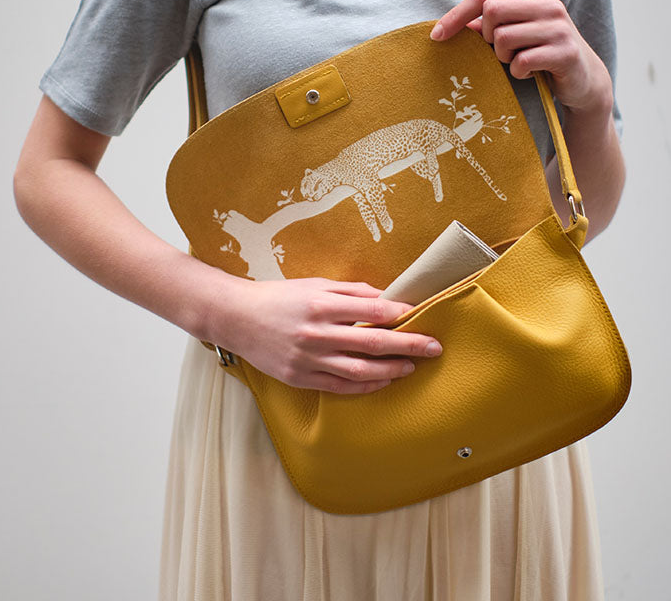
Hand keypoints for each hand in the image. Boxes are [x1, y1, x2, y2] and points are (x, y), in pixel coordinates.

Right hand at [203, 276, 442, 393]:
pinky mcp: (300, 378)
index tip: (420, 316)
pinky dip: (365, 385)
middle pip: (373, 343)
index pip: (373, 310)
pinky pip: (340, 386)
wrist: (236, 317)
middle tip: (434, 348)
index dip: (400, 315)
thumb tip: (386, 298)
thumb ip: (351, 291)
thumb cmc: (279, 296)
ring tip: (411, 367)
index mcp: (322, 305)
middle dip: (409, 345)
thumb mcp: (315, 284)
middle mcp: (317, 333)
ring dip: (391, 370)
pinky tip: (382, 381)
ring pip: (360, 370)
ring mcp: (308, 359)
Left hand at [430, 0, 613, 115]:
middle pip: (492, 11)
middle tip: (502, 52)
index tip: (436, 35)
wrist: (583, 79)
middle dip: (487, 38)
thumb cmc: (540, 53)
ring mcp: (558, 27)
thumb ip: (488, 25)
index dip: (457, 15)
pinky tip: (531, 73)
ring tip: (520, 62)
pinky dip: (519, 72)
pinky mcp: (565, 52)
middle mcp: (548, 3)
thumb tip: (449, 26)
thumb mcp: (515, 33)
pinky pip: (521, 62)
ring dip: (503, 58)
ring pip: (503, 38)